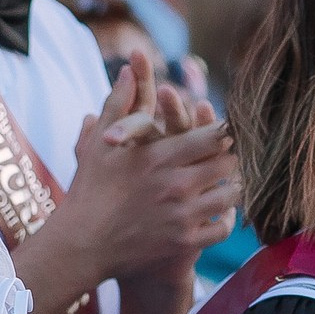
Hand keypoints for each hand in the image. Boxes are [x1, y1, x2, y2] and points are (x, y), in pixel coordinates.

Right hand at [56, 53, 239, 277]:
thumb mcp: (100, 144)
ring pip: (231, 194)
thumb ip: (119, 103)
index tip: (223, 132)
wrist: (82, 243)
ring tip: (227, 181)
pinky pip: (224, 227)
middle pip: (227, 163)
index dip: (222, 132)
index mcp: (158, 156)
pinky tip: (220, 211)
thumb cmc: (90, 189)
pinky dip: (227, 218)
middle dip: (229, 158)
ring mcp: (183, 215)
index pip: (212, 136)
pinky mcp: (186, 242)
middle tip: (229, 155)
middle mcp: (176, 184)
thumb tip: (129, 69)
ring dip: (232, 186)